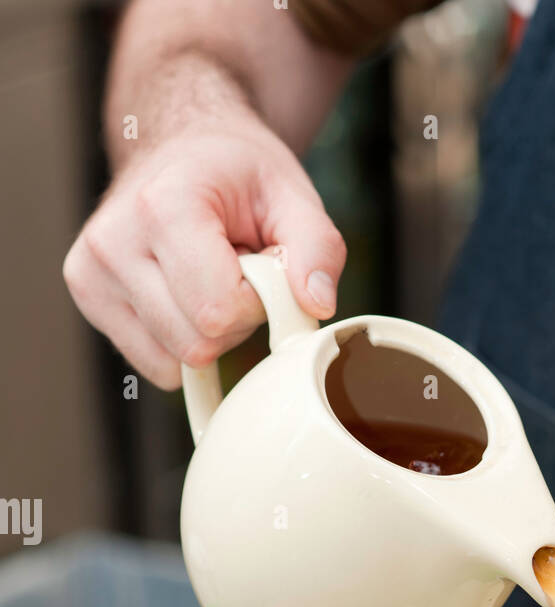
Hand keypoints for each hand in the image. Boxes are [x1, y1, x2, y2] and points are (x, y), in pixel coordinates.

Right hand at [63, 114, 345, 388]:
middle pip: (198, 344)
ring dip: (209, 331)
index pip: (220, 311)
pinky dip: (182, 340)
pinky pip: (156, 365)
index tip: (258, 263)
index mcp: (161, 207)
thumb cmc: (235, 172)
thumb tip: (317, 305)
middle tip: (234, 269)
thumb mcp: (291, 194)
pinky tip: (184, 291)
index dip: (257, 301)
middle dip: (234, 319)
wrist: (180, 144)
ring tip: (208, 276)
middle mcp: (112, 242)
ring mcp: (91, 273)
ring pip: (176, 361)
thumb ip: (317, 249)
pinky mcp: (87, 296)